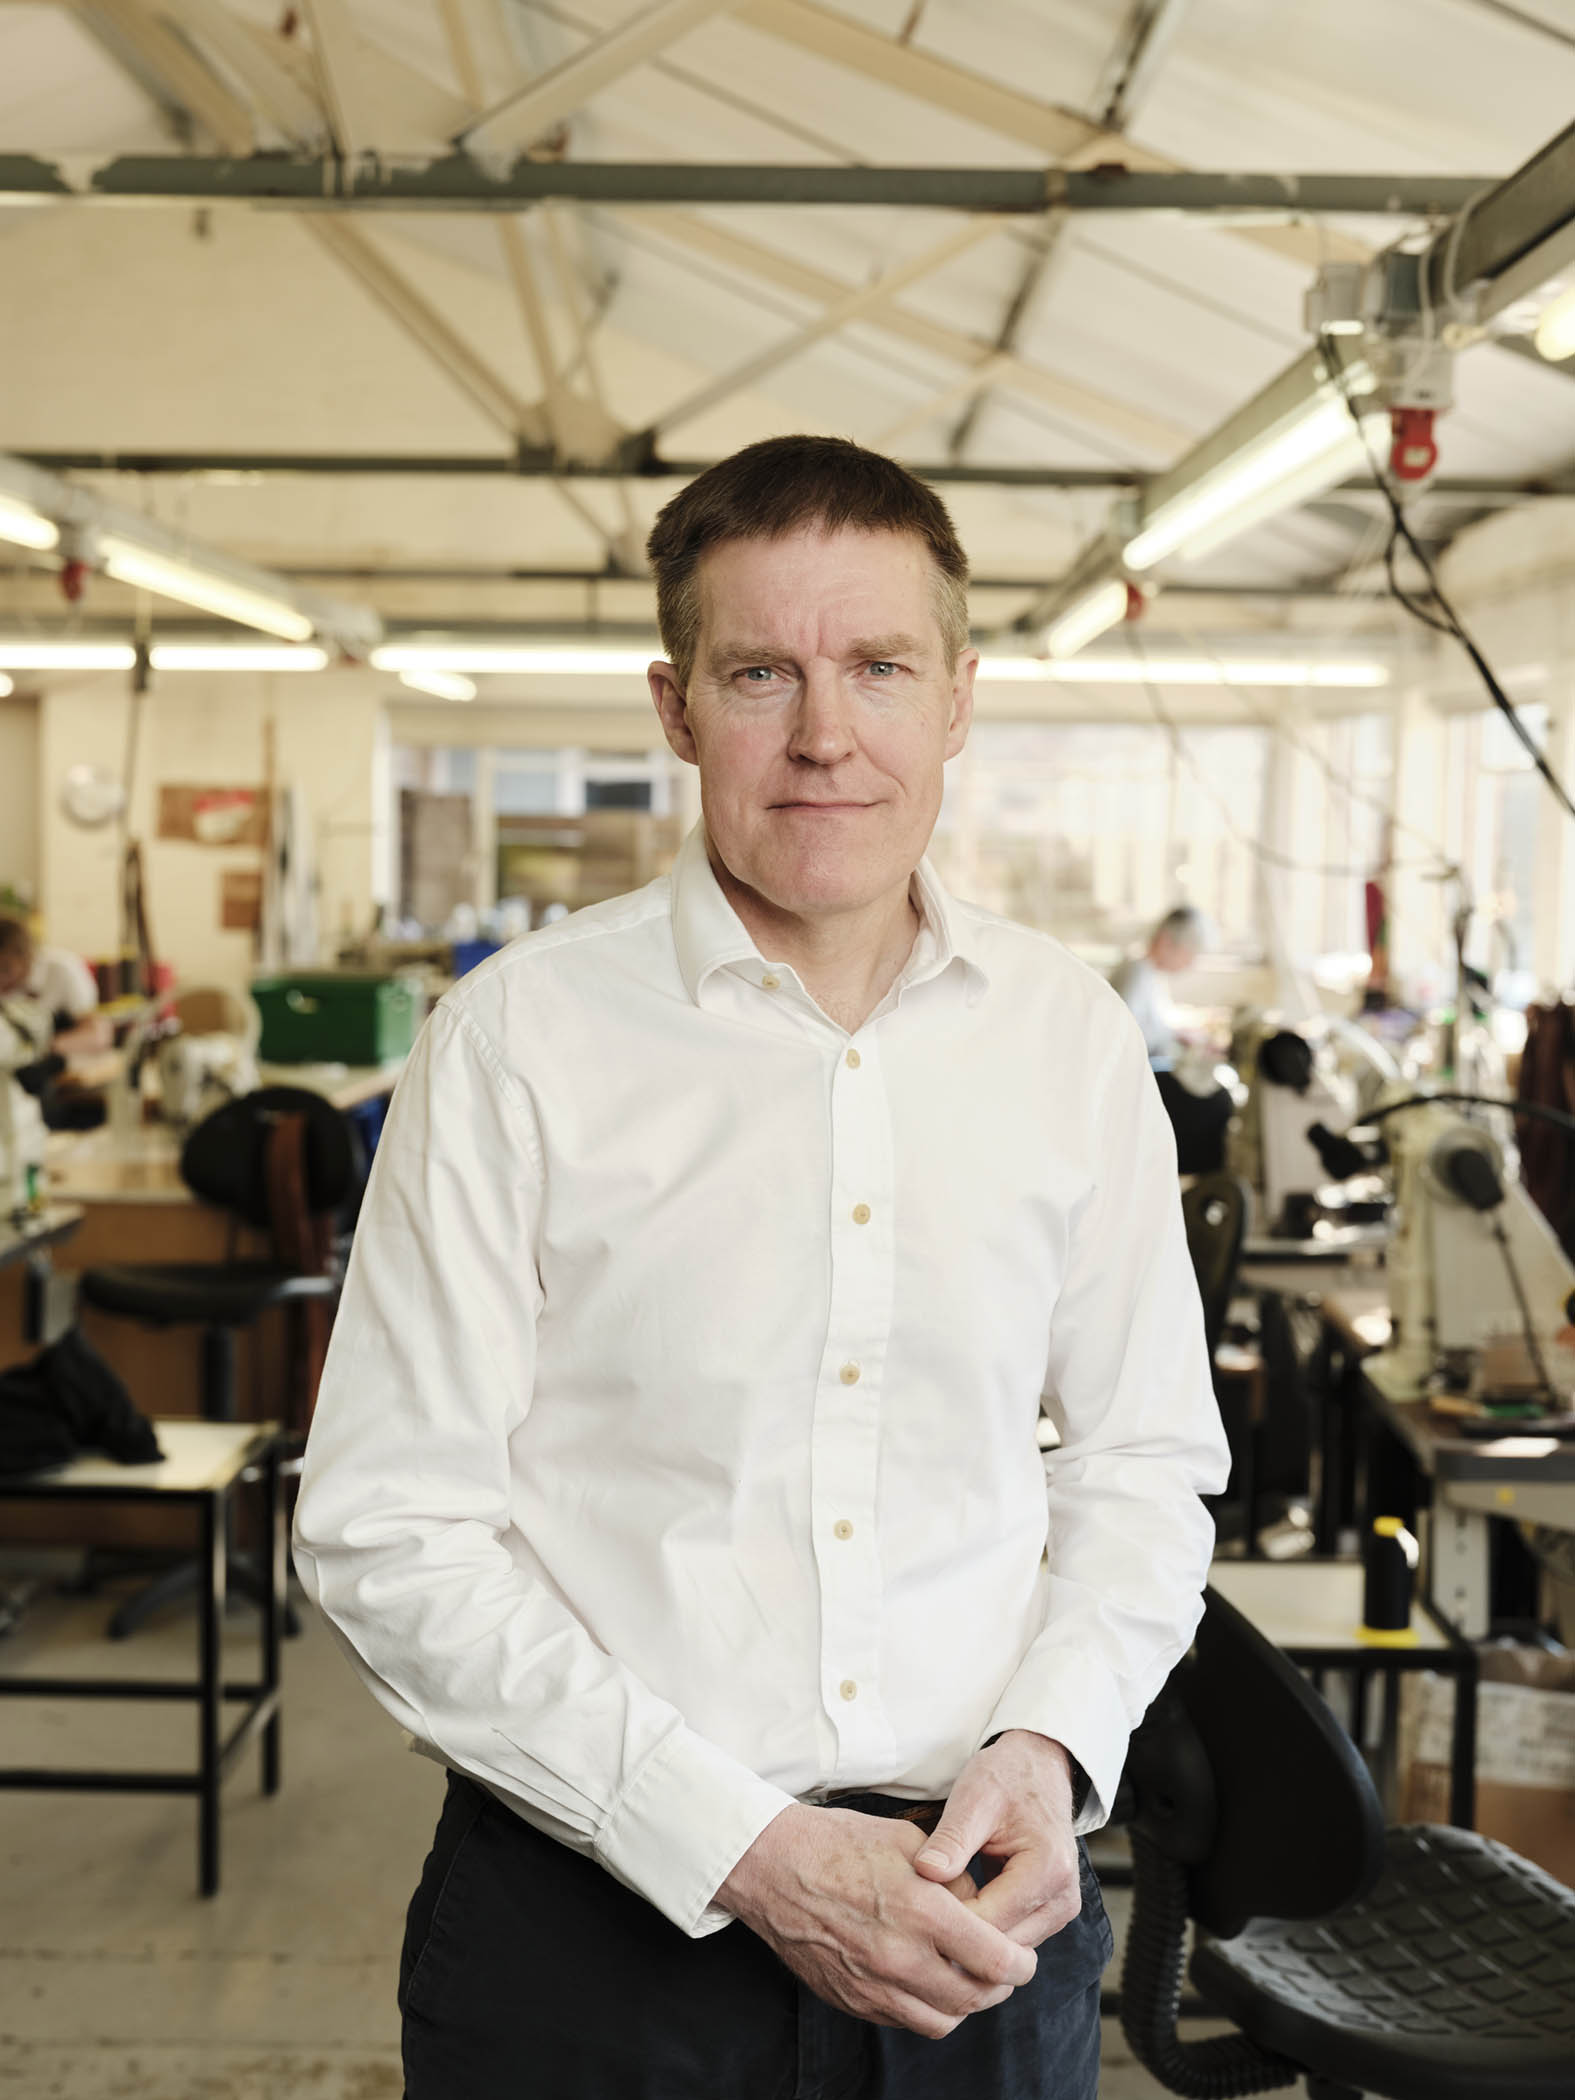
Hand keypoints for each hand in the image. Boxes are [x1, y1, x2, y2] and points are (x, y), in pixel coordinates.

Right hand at [717, 1803, 1036, 2038]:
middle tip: (1004, 1969)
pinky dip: (927, 2008)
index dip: (1020, 1963)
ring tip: (968, 1978)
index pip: (995, 1960)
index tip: (1024, 1955)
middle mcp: (901, 1957)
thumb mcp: (909, 1842)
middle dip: (1000, 1986)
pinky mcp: (852, 2000)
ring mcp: (874, 1985)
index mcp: (921, 1911)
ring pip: (943, 2020)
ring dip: (965, 2004)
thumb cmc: (840, 1844)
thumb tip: (982, 1910)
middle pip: (975, 1998)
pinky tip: (928, 1981)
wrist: (773, 1866)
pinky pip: (905, 2021)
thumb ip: (953, 1882)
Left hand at [912, 1731, 1081, 1949]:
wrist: (1037, 1767)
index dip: (945, 1921)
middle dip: (957, 1935)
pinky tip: (953, 1913)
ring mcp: (1059, 1910)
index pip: (989, 1922)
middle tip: (911, 1921)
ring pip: (1005, 1948)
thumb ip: (951, 1839)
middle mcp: (1062, 1899)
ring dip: (970, 1937)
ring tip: (928, 1917)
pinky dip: (983, 1929)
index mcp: (1048, 1871)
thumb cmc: (1005, 1778)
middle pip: (1000, 1944)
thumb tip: (924, 1873)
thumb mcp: (973, 1799)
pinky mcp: (1050, 1913)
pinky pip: (1011, 1937)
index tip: (908, 1910)